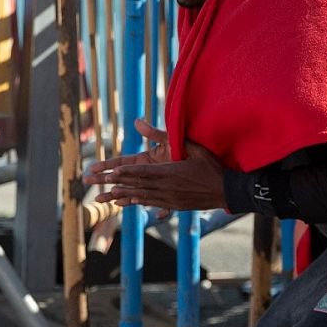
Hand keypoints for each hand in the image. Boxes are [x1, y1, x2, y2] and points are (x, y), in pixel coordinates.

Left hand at [84, 122, 226, 213]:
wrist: (227, 191)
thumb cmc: (211, 166)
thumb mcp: (191, 146)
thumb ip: (163, 135)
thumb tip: (139, 121)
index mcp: (170, 172)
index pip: (143, 172)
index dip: (126, 173)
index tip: (112, 172)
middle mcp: (167, 187)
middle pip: (137, 185)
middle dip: (117, 184)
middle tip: (99, 184)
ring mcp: (169, 198)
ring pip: (141, 196)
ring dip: (122, 196)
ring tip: (106, 196)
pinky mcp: (174, 205)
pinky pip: (151, 203)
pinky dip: (137, 202)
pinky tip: (126, 203)